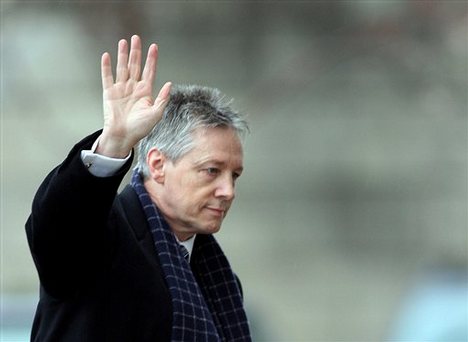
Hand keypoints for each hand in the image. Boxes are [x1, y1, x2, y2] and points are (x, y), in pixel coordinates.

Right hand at [97, 35, 170, 157]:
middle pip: (135, 66)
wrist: (123, 137)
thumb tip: (169, 84)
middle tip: (137, 38)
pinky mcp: (109, 93)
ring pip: (122, 68)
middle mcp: (133, 88)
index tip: (154, 47)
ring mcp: (121, 89)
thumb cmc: (140, 128)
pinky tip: (107, 56)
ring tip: (124, 42)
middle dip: (137, 52)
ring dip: (123, 55)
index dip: (152, 59)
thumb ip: (162, 99)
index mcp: (145, 92)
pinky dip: (106, 67)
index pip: (149, 71)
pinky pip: (107, 77)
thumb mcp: (156, 114)